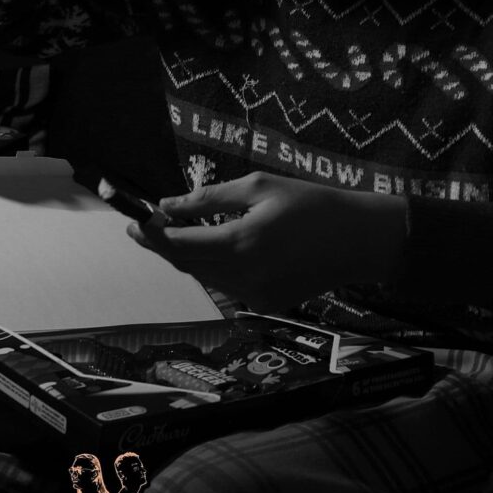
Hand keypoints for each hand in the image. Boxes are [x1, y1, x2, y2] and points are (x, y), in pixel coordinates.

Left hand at [128, 172, 406, 313]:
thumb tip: (167, 205)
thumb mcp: (258, 187)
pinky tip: (216, 249)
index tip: (133, 221)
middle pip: (186, 264)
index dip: (151, 234)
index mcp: (241, 243)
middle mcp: (244, 276)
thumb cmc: (311, 203)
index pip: (179, 244)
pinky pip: (227, 285)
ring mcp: (256, 296)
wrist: (359, 240)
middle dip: (162, 246)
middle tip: (143, 227)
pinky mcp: (267, 305)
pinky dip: (213, 268)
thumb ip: (208, 198)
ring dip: (186, 257)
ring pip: (204, 277)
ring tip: (175, 233)